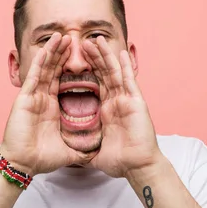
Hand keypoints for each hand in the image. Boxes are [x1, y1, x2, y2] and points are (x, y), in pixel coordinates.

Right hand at [0, 33, 94, 175]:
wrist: (24, 165)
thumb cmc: (42, 158)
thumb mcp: (69, 150)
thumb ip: (81, 148)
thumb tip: (95, 152)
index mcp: (52, 108)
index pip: (64, 82)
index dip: (72, 69)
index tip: (83, 57)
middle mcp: (43, 99)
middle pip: (54, 70)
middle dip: (63, 54)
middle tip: (72, 38)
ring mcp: (33, 97)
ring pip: (45, 69)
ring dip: (53, 52)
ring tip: (61, 36)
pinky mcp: (25, 98)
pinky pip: (34, 76)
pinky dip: (41, 61)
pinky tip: (47, 49)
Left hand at [81, 36, 162, 177]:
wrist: (136, 168)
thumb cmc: (119, 162)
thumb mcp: (93, 150)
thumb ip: (82, 146)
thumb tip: (69, 150)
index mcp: (106, 111)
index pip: (94, 85)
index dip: (85, 72)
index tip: (74, 60)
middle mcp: (116, 102)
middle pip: (103, 74)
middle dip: (93, 58)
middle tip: (82, 42)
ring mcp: (127, 101)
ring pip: (114, 72)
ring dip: (106, 56)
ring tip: (96, 40)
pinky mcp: (136, 102)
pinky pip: (129, 81)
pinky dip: (125, 66)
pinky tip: (120, 52)